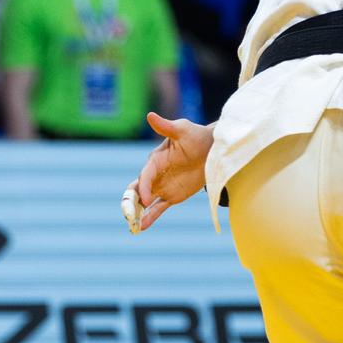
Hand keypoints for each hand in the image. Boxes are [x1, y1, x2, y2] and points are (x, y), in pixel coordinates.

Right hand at [124, 112, 212, 232]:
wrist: (213, 150)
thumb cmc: (197, 136)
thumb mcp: (182, 130)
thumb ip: (166, 127)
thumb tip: (150, 115)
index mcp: (155, 160)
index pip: (145, 175)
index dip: (143, 187)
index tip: (146, 198)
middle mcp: (155, 175)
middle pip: (136, 190)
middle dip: (130, 202)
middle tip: (128, 214)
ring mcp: (162, 187)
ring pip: (144, 202)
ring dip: (137, 212)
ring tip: (132, 225)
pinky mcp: (171, 196)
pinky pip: (158, 208)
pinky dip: (149, 217)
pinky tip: (142, 227)